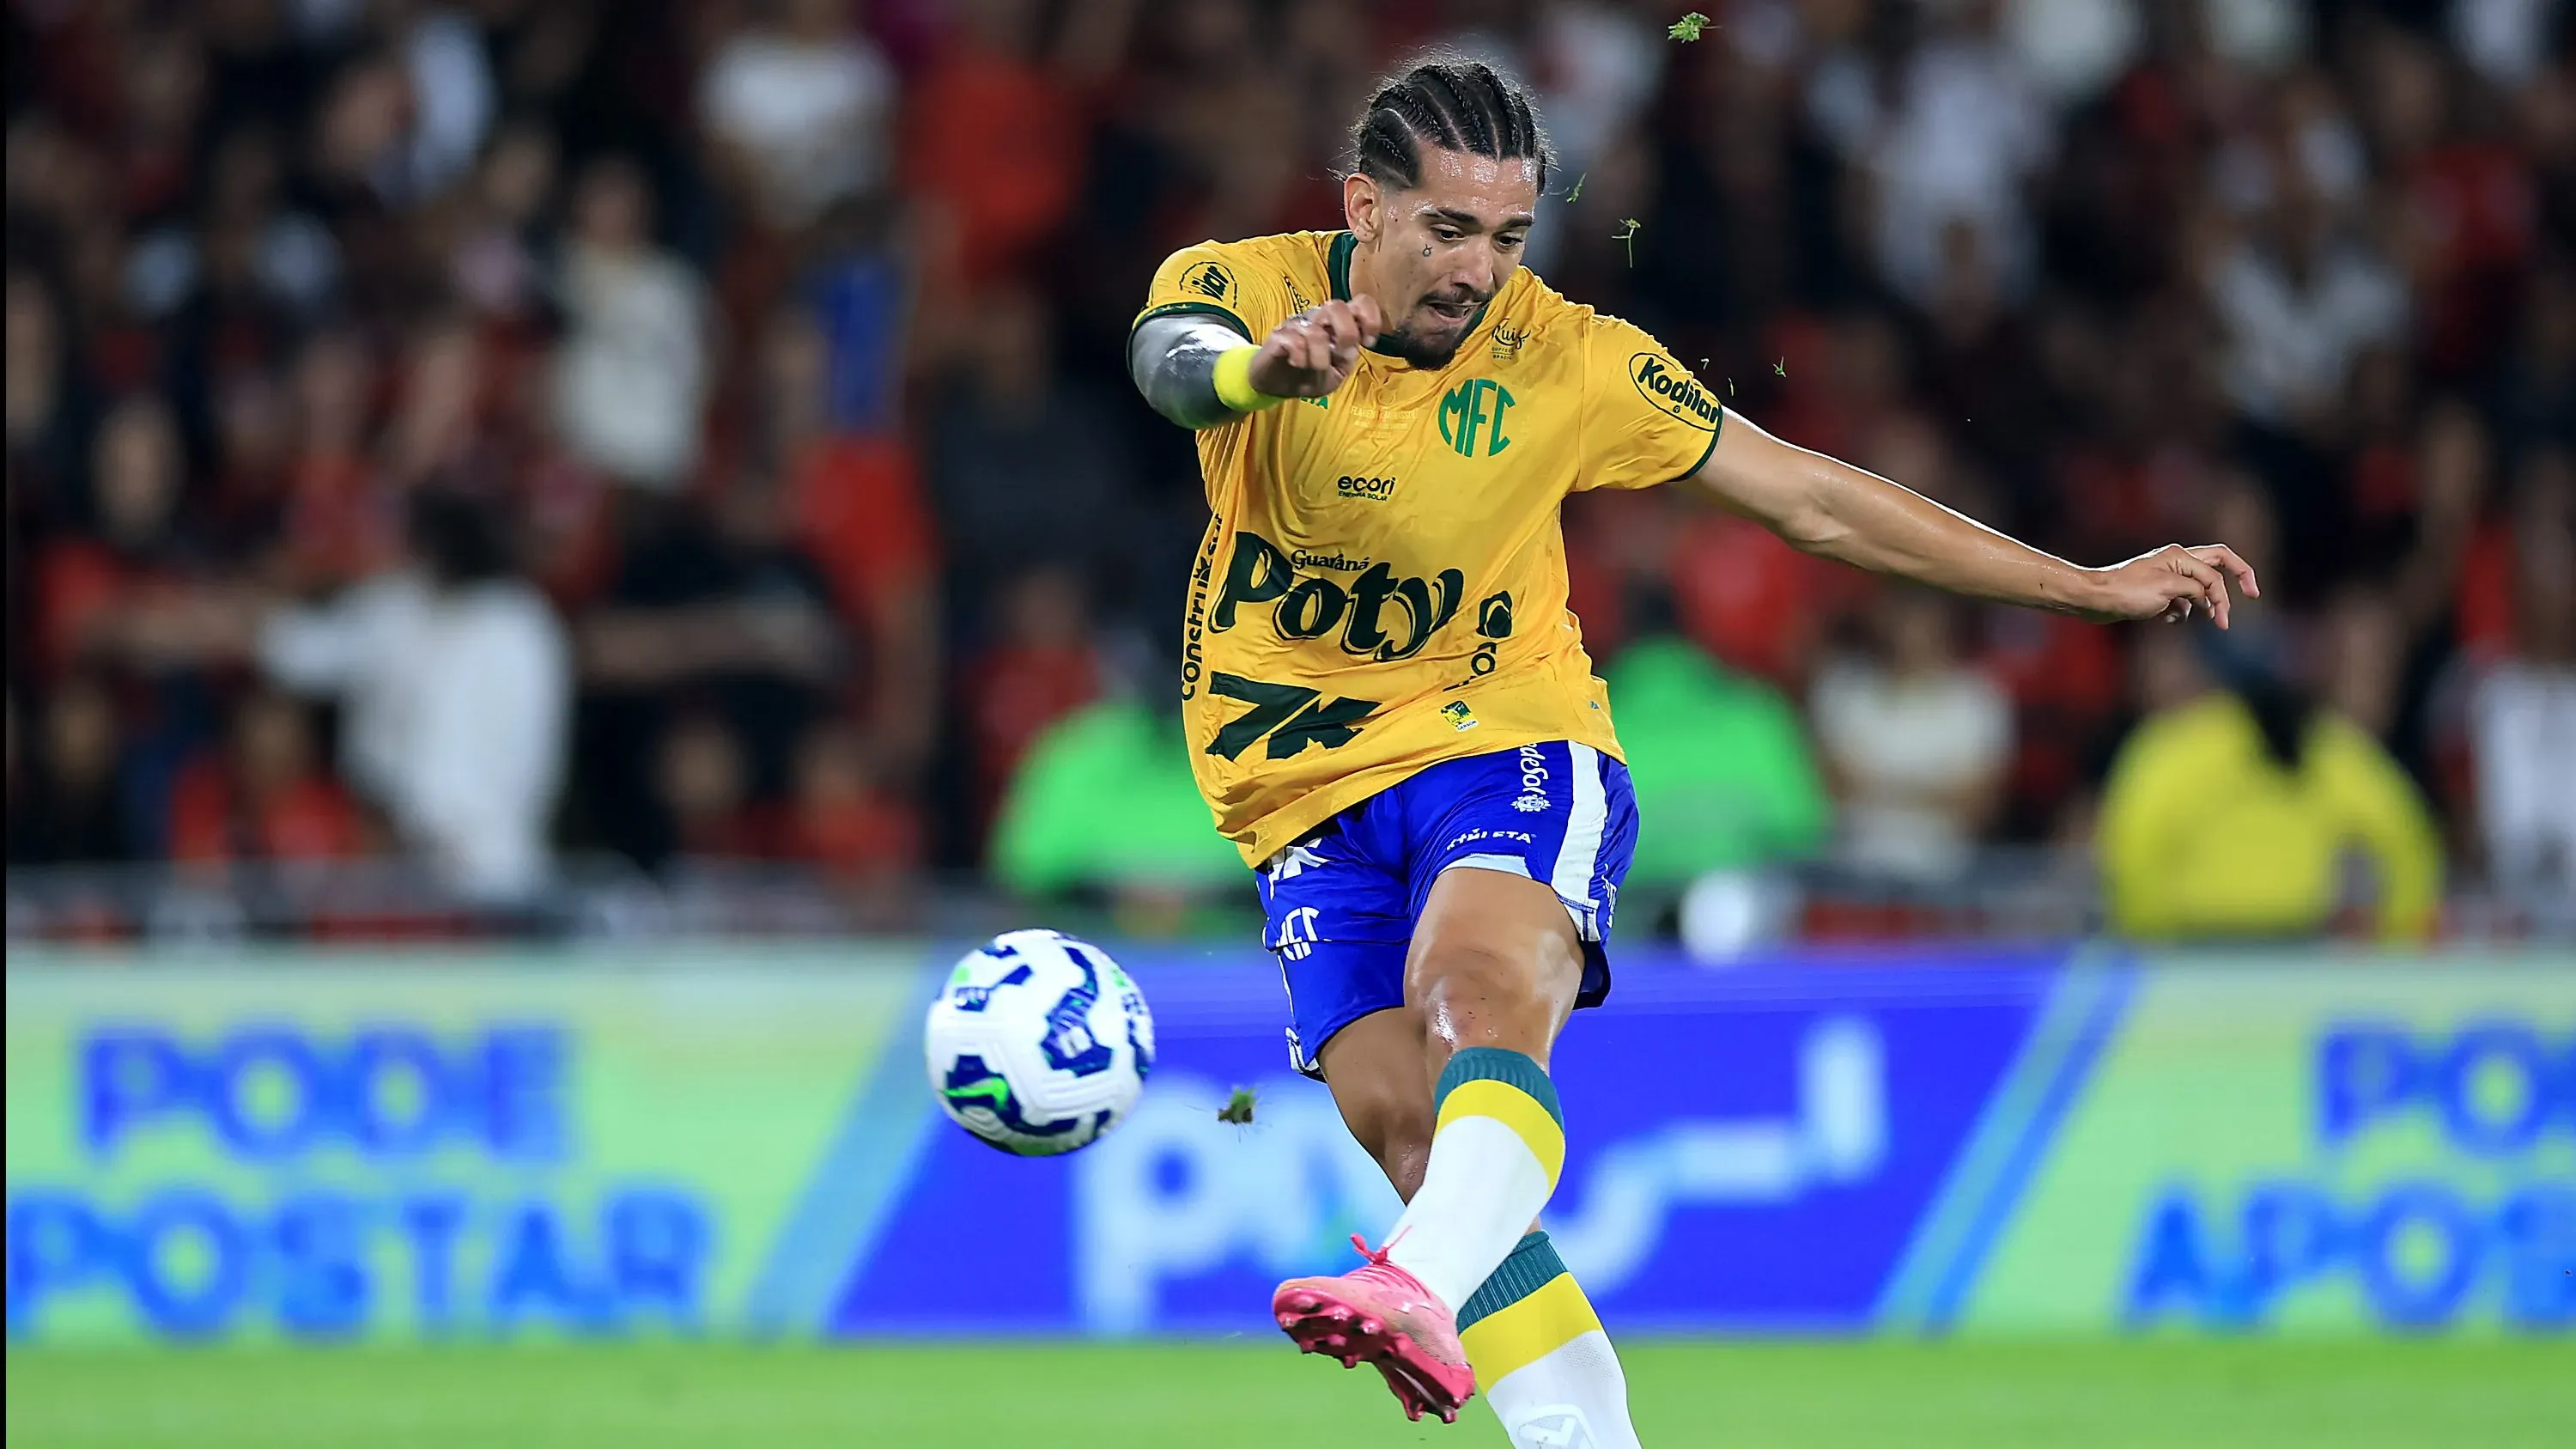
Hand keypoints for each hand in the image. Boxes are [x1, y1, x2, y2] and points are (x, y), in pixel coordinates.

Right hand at [1246, 297, 1383, 399]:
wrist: (1276, 386)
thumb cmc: (1308, 375)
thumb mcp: (1336, 374)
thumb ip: (1347, 358)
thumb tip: (1351, 347)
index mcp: (1337, 323)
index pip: (1361, 302)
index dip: (1370, 319)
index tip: (1367, 343)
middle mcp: (1318, 318)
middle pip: (1337, 306)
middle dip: (1345, 334)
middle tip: (1340, 354)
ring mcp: (1297, 324)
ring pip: (1315, 331)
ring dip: (1319, 358)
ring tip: (1314, 368)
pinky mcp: (1279, 335)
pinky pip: (1294, 342)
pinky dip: (1300, 359)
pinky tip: (1297, 364)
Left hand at [2082, 544, 2261, 627]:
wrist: (2095, 600)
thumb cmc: (2127, 593)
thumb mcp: (2168, 589)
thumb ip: (2196, 589)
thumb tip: (2208, 598)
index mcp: (2180, 556)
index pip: (2218, 568)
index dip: (2232, 587)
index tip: (2242, 605)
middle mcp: (2176, 562)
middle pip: (2216, 568)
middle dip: (2229, 587)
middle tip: (2246, 600)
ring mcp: (2167, 577)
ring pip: (2198, 590)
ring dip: (2200, 606)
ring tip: (2192, 618)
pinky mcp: (2157, 593)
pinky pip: (2181, 602)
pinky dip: (2181, 612)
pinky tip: (2167, 619)